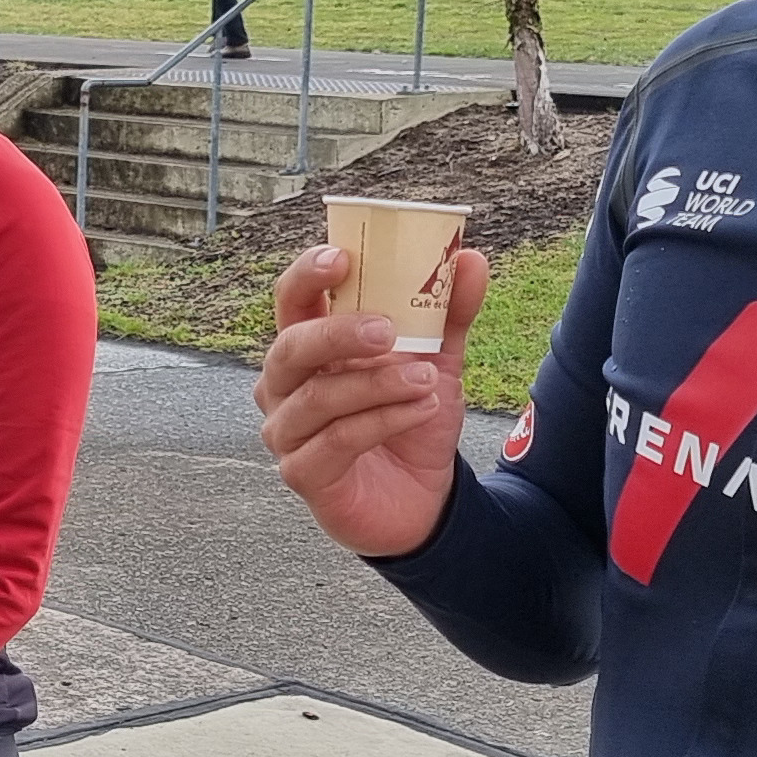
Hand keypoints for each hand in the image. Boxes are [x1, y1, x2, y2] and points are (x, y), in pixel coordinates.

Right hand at [253, 244, 491, 558]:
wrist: (426, 499)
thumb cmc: (411, 420)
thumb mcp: (437, 362)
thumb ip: (448, 313)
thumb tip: (471, 258)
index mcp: (308, 347)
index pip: (290, 301)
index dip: (306, 276)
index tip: (341, 258)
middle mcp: (284, 387)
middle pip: (290, 348)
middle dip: (337, 334)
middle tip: (387, 330)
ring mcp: (287, 432)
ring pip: (319, 397)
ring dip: (377, 384)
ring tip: (426, 380)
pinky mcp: (303, 473)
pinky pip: (337, 440)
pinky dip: (384, 420)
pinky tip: (422, 410)